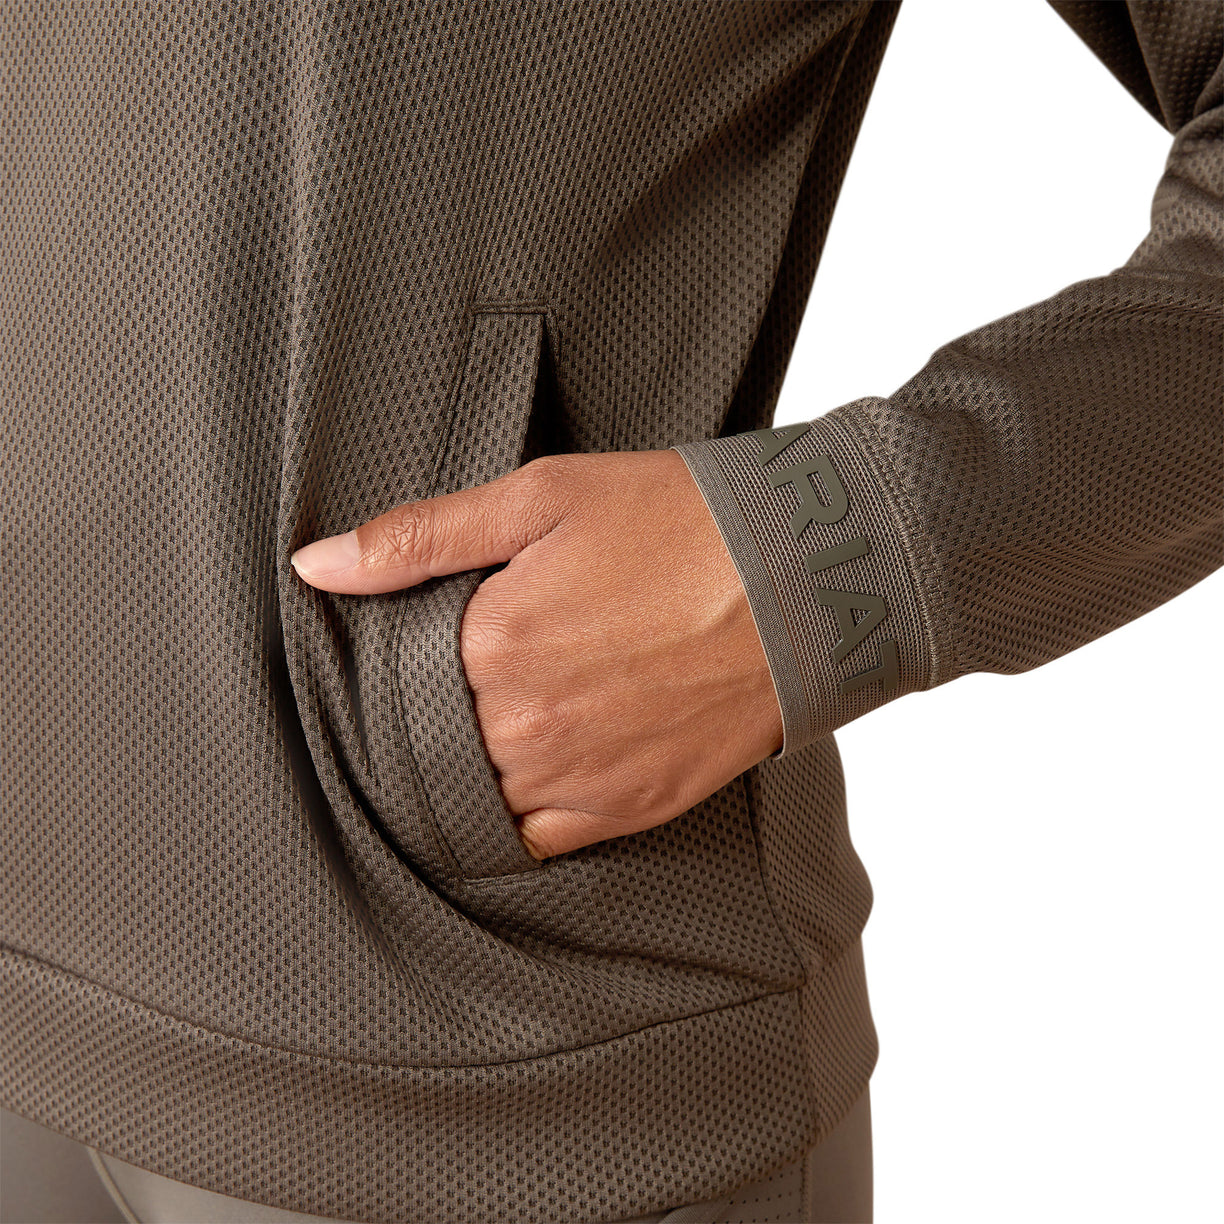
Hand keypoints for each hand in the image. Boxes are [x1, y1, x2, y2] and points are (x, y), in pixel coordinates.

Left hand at [290, 449, 782, 859]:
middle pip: (429, 748)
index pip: (392, 681)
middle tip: (468, 674)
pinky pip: (537, 840)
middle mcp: (525, 729)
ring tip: (502, 715)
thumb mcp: (542, 496)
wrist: (808, 577)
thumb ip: (420, 537)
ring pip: (477, 800)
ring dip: (470, 768)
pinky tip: (532, 768)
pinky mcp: (629, 808)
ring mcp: (579, 779)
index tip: (419, 640)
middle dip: (430, 716)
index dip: (397, 661)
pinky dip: (518, 814)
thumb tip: (316, 566)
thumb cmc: (681, 522)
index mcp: (492, 646)